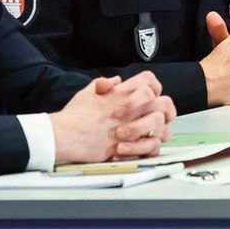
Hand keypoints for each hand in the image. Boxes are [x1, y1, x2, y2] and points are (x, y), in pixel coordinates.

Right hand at [50, 71, 175, 162]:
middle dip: (165, 109)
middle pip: (162, 102)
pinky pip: (150, 146)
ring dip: (160, 129)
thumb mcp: (88, 92)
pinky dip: (152, 147)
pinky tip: (147, 147)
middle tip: (161, 116)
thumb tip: (115, 81)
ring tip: (155, 133)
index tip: (152, 96)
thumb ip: (103, 84)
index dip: (154, 87)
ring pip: (160, 124)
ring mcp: (129, 127)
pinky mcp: (126, 145)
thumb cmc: (73, 116)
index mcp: (120, 94)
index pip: (148, 81)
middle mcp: (128, 109)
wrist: (64, 135)